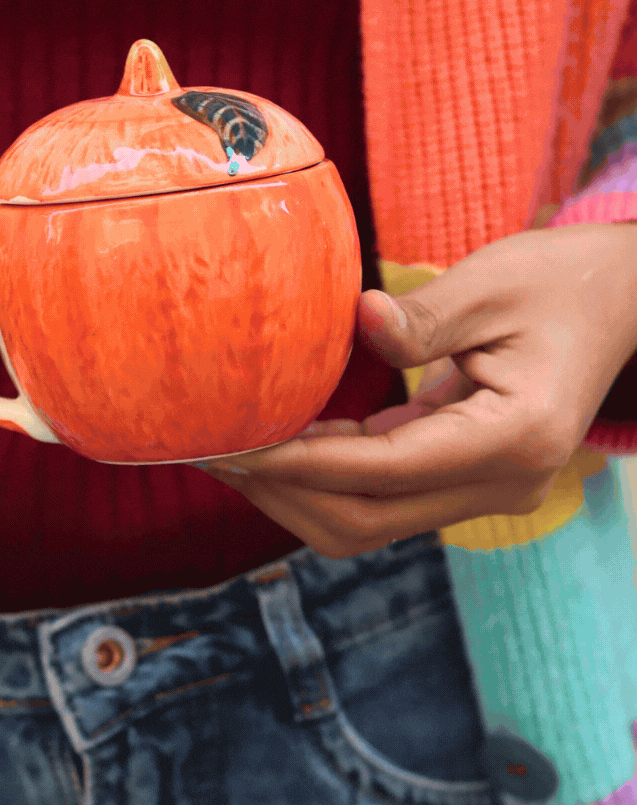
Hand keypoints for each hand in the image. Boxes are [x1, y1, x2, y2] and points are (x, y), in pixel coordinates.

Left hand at [203, 223, 636, 556]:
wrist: (624, 305)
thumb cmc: (563, 281)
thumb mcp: (495, 280)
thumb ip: (425, 313)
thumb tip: (352, 317)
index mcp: (514, 438)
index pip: (383, 470)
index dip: (300, 463)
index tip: (231, 442)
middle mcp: (504, 484)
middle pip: (364, 522)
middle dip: (280, 494)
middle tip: (209, 449)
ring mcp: (488, 493)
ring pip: (367, 524)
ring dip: (294, 495)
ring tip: (229, 449)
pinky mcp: (469, 483)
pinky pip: (383, 499)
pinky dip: (326, 477)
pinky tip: (278, 440)